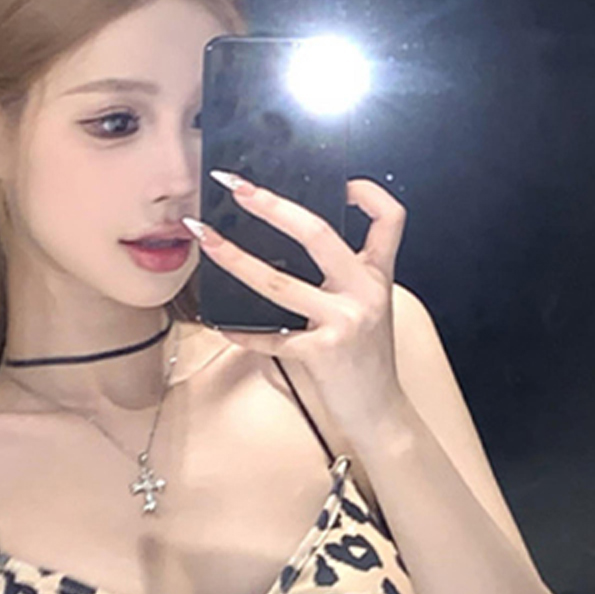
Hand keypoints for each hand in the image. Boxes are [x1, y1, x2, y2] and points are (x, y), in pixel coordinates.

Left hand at [184, 173, 411, 449]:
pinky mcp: (321, 354)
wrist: (379, 413)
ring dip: (234, 258)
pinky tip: (219, 323)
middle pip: (317, 233)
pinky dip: (240, 332)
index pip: (389, 219)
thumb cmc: (365, 361)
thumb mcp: (367, 310)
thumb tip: (290, 248)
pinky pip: (269, 338)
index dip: (367, 192)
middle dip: (271, 205)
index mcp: (377, 276)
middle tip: (236, 187)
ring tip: (205, 238)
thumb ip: (343, 279)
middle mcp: (364, 292)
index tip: (337, 180)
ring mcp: (343, 322)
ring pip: (278, 282)